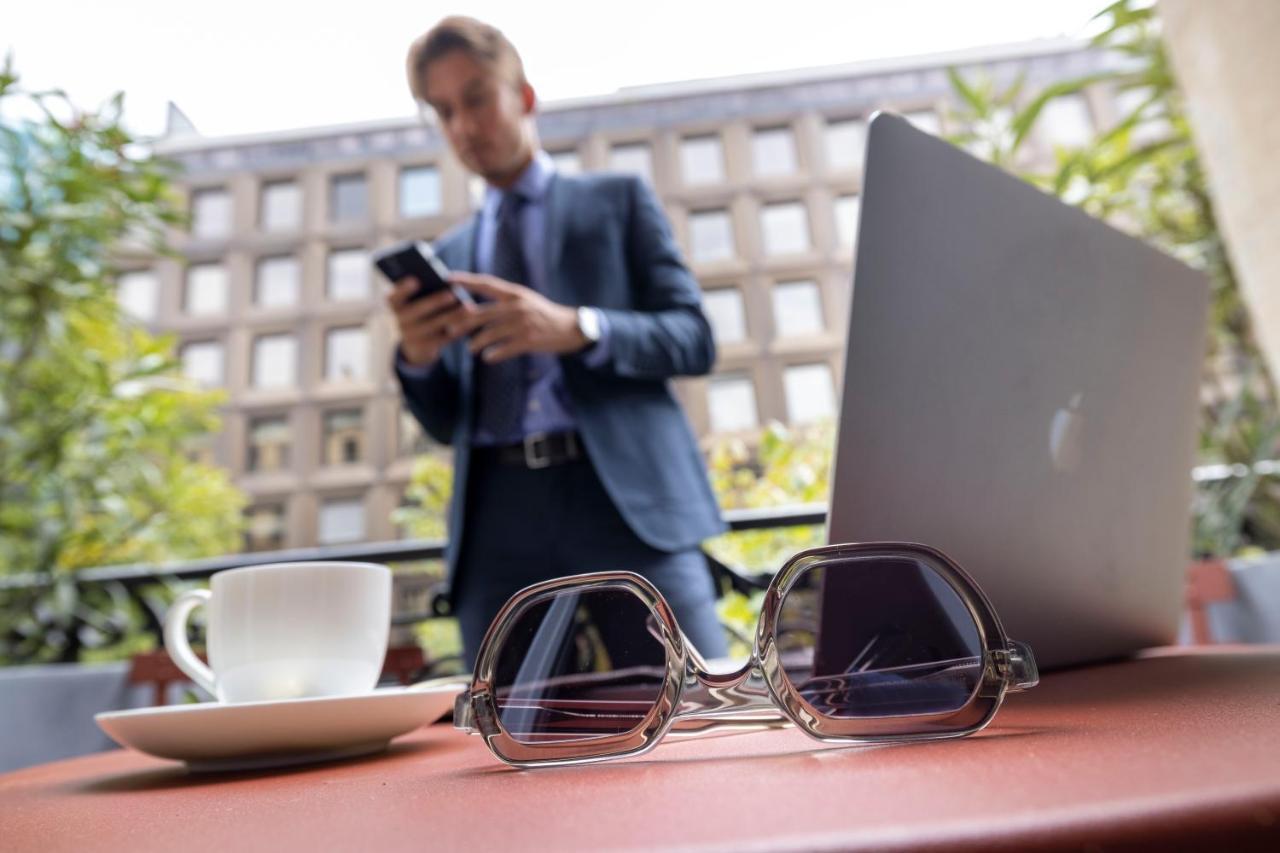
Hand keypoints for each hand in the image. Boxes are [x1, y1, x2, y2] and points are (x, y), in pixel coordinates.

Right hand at [387, 277, 473, 366]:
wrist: (416, 342)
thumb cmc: (421, 309)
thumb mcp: (416, 300)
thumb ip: (425, 290)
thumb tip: (446, 281)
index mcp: (395, 304)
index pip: (394, 296)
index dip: (403, 289)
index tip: (415, 280)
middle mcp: (399, 320)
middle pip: (417, 311)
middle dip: (435, 302)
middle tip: (452, 294)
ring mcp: (411, 336)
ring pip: (433, 325)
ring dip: (452, 316)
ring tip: (468, 308)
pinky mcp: (425, 347)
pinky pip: (443, 339)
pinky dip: (457, 330)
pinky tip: (470, 322)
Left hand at [450, 271, 587, 362]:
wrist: (571, 328)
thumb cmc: (543, 314)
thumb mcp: (525, 301)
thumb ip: (503, 302)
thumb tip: (472, 310)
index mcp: (515, 293)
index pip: (486, 284)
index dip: (466, 281)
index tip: (447, 278)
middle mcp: (517, 306)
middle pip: (481, 313)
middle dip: (462, 323)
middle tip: (448, 329)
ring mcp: (523, 323)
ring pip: (490, 333)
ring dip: (477, 342)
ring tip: (470, 348)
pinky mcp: (529, 340)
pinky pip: (504, 349)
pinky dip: (494, 354)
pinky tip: (488, 357)